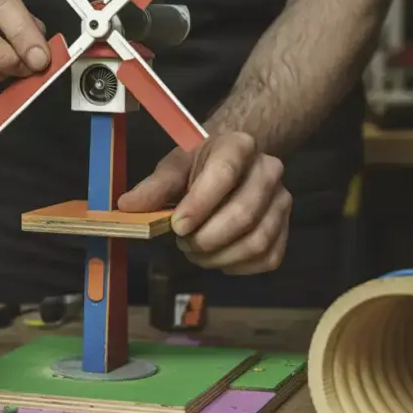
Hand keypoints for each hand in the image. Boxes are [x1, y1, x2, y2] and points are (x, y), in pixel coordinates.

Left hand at [118, 132, 291, 274]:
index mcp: (239, 146)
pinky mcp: (285, 228)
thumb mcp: (174, 166)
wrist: (234, 164)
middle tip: (182, 243)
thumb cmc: (200, 164)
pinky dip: (237, 266)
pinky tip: (217, 257)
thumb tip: (127, 206)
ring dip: (219, 257)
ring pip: (257, 242)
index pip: (224, 174)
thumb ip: (153, 187)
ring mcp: (282, 201)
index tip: (177, 227)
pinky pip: (267, 258)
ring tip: (195, 251)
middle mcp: (269, 171)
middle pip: (244, 214)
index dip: (199, 204)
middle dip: (206, 238)